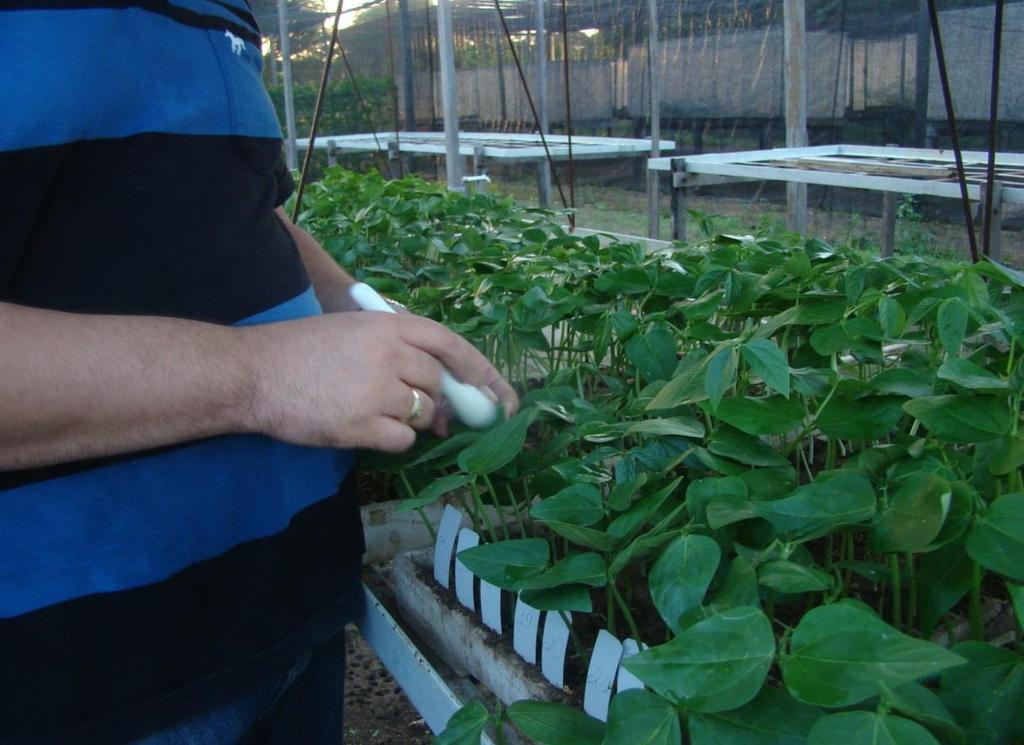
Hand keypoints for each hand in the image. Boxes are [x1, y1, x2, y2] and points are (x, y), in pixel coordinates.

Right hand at [241, 311, 517, 451]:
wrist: (254, 373)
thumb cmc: (302, 352)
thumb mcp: (355, 334)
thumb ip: (401, 355)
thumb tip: (444, 403)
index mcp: (389, 324)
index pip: (452, 345)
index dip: (481, 372)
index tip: (502, 398)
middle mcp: (391, 353)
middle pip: (439, 384)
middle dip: (437, 402)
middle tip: (418, 411)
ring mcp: (377, 389)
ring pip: (425, 414)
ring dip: (411, 420)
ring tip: (371, 410)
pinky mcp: (362, 423)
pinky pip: (403, 440)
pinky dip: (392, 440)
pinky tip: (363, 428)